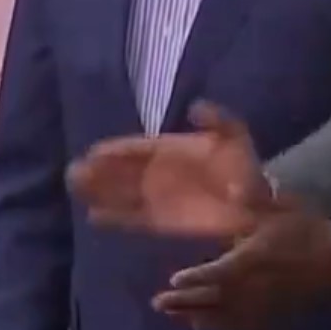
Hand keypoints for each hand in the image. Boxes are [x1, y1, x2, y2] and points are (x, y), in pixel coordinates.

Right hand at [69, 102, 267, 238]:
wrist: (257, 203)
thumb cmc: (245, 166)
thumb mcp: (234, 136)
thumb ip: (217, 120)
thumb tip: (196, 107)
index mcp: (171, 149)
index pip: (136, 148)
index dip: (115, 150)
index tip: (92, 153)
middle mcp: (157, 173)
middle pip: (120, 171)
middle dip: (97, 172)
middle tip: (73, 174)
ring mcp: (158, 198)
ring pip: (121, 194)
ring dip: (99, 193)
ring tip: (75, 191)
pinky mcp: (162, 222)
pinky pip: (133, 219)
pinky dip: (114, 218)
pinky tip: (94, 217)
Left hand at [151, 196, 330, 329]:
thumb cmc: (308, 232)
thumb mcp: (281, 210)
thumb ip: (254, 200)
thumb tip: (233, 187)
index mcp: (252, 259)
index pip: (218, 272)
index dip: (195, 278)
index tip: (173, 281)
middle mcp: (253, 287)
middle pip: (214, 298)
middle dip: (185, 301)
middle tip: (159, 304)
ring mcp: (262, 305)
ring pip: (224, 316)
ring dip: (197, 316)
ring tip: (175, 316)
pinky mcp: (273, 316)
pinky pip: (241, 327)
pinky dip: (220, 328)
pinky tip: (205, 327)